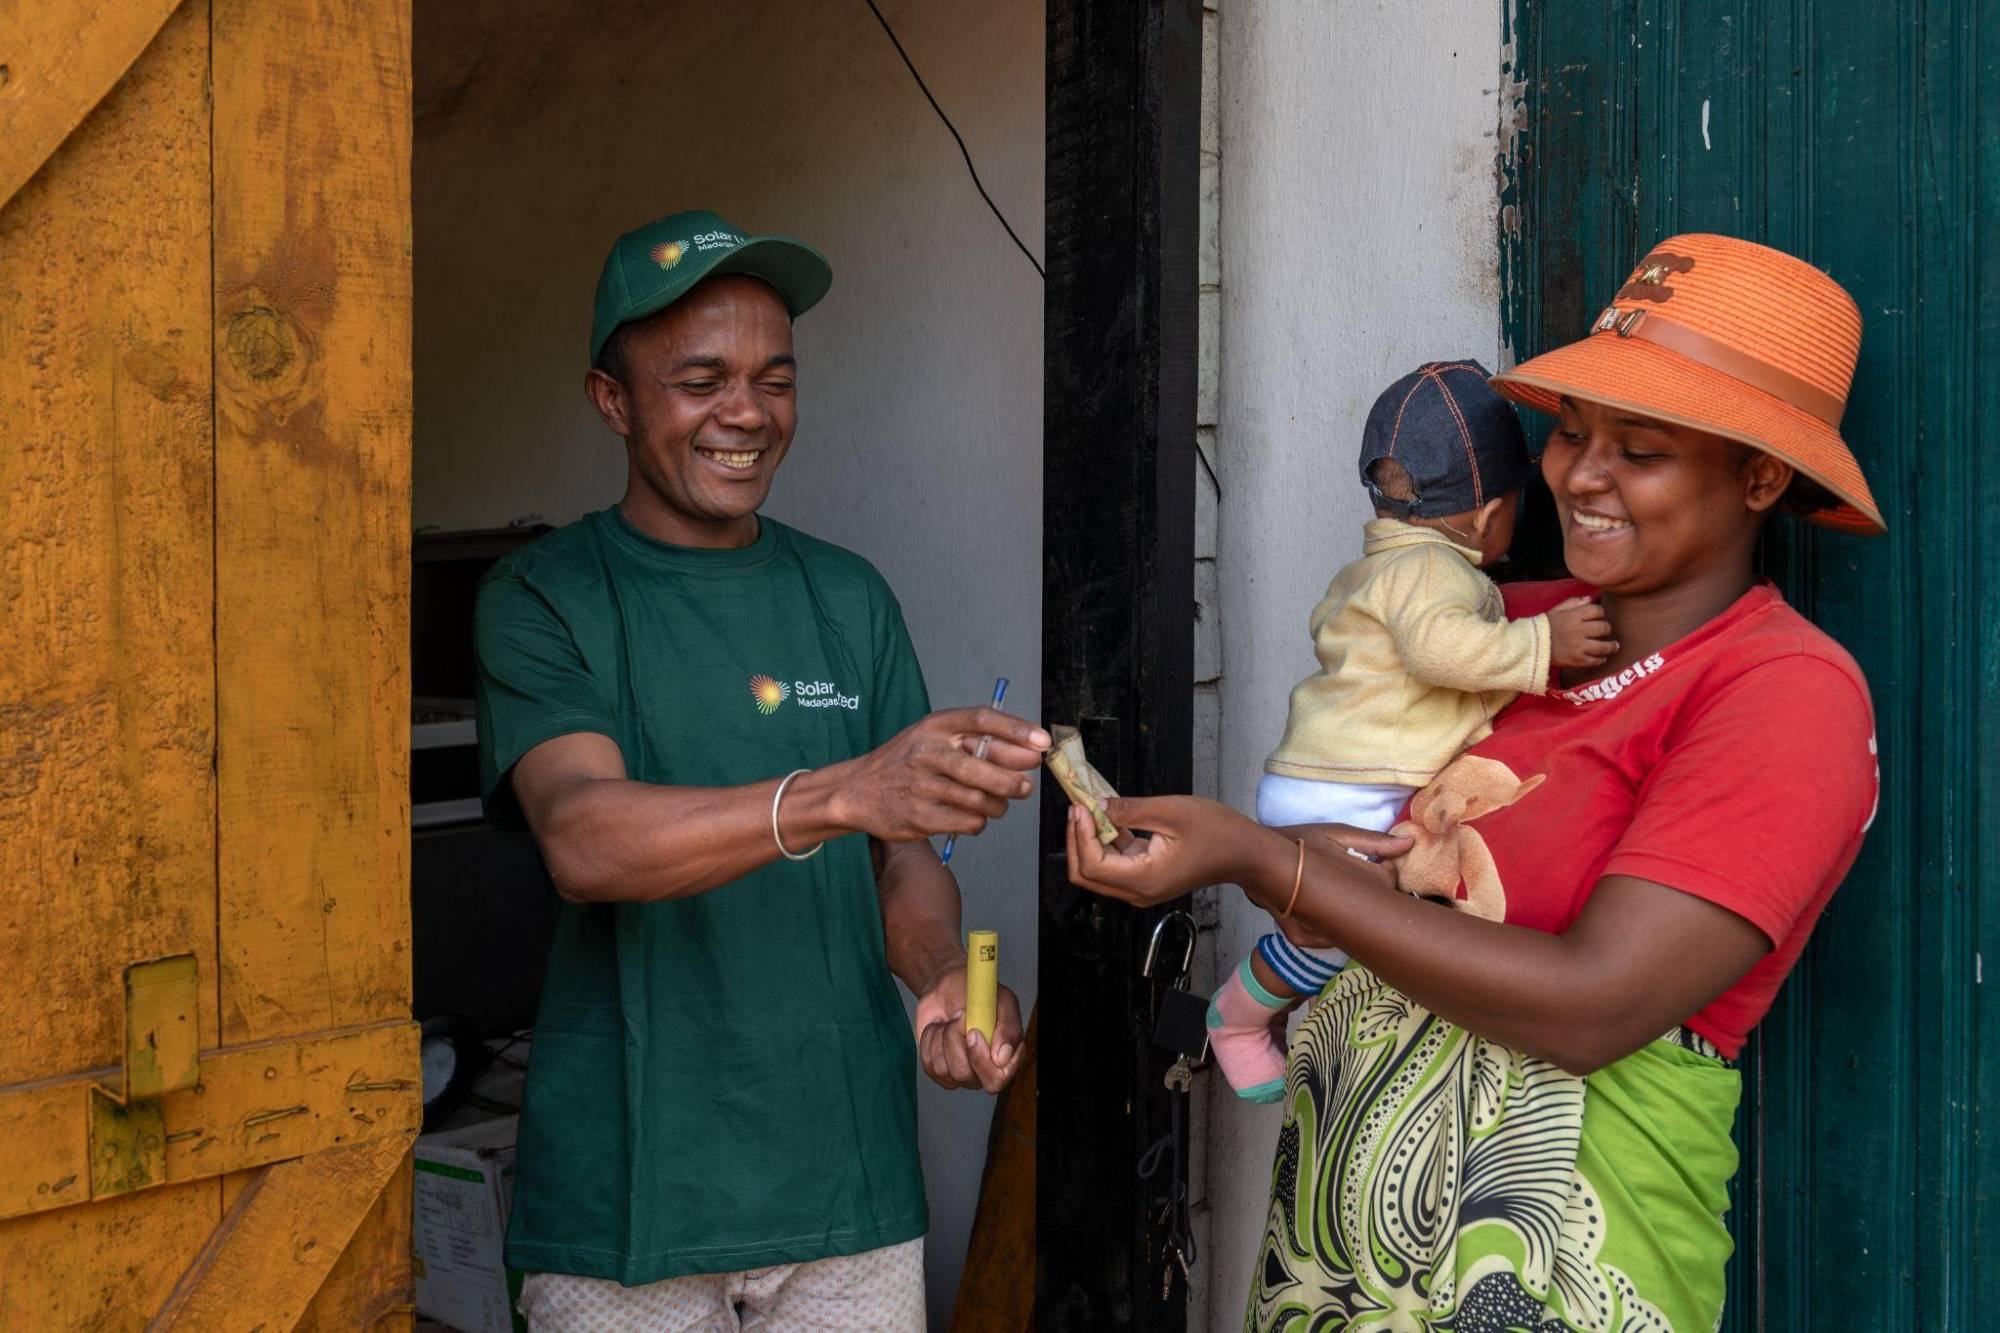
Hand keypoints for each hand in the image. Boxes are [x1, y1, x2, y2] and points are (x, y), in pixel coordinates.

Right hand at [837, 708, 1049, 842]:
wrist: (857, 790)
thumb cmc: (906, 762)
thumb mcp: (933, 738)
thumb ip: (976, 742)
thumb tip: (1028, 751)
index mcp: (935, 727)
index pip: (982, 720)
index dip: (1017, 730)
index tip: (1042, 742)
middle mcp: (927, 752)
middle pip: (984, 766)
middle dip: (1014, 780)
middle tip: (1025, 787)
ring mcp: (921, 786)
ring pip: (980, 800)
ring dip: (998, 806)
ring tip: (998, 804)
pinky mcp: (919, 816)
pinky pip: (967, 822)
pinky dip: (979, 822)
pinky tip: (974, 816)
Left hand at [913, 965, 1024, 1092]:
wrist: (948, 986)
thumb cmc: (978, 994)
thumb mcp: (1003, 1001)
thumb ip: (1009, 1029)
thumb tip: (1002, 1058)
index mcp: (1006, 1057)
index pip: (997, 1079)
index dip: (982, 1060)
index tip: (973, 1031)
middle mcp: (985, 1071)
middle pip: (969, 1078)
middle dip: (957, 1045)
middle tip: (959, 1017)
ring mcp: (960, 1073)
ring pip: (946, 1070)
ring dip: (945, 1036)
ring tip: (952, 1019)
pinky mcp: (937, 1070)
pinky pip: (930, 1064)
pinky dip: (930, 1039)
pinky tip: (939, 1028)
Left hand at [1064, 795, 1275, 906]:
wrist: (1245, 854)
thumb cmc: (1218, 833)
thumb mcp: (1172, 812)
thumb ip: (1130, 810)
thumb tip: (1096, 806)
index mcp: (1144, 880)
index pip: (1092, 866)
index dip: (1079, 836)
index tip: (1080, 807)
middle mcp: (1138, 891)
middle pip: (1087, 874)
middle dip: (1077, 840)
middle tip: (1078, 806)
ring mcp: (1141, 887)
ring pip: (1097, 870)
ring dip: (1088, 840)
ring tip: (1089, 807)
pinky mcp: (1145, 877)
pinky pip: (1114, 863)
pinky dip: (1105, 841)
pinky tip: (1108, 816)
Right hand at [1263, 823, 1410, 945]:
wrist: (1255, 859)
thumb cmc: (1297, 841)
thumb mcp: (1336, 834)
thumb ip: (1375, 841)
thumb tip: (1410, 844)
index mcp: (1359, 880)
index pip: (1389, 882)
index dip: (1381, 871)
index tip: (1365, 862)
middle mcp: (1344, 908)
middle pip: (1374, 908)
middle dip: (1366, 894)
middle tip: (1348, 879)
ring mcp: (1322, 927)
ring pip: (1352, 927)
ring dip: (1349, 913)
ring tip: (1333, 892)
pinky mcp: (1304, 938)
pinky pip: (1329, 939)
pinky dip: (1330, 928)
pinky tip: (1320, 911)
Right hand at [1548, 596, 1616, 669]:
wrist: (1532, 645)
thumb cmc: (1546, 626)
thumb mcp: (1558, 609)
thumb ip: (1574, 602)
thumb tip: (1591, 598)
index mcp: (1574, 616)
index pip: (1597, 610)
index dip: (1599, 613)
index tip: (1597, 616)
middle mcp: (1578, 630)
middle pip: (1604, 627)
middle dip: (1606, 629)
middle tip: (1605, 631)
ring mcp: (1579, 646)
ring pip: (1604, 646)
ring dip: (1611, 646)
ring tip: (1614, 646)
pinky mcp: (1577, 660)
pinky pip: (1595, 660)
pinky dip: (1601, 659)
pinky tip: (1601, 657)